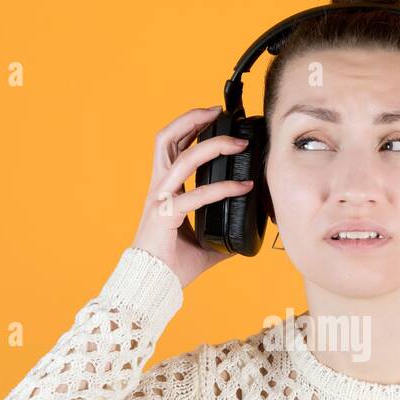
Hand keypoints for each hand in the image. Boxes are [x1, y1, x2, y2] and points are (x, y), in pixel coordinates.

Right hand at [130, 105, 254, 289]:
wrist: (152, 286)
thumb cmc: (172, 265)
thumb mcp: (205, 242)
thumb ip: (222, 230)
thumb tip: (247, 229)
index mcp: (164, 190)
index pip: (172, 147)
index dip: (190, 127)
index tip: (215, 118)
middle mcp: (159, 188)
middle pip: (166, 139)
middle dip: (192, 119)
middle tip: (219, 112)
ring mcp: (160, 199)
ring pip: (182, 158)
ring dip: (212, 145)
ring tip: (238, 143)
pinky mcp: (165, 215)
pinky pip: (196, 195)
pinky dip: (223, 188)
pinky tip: (244, 188)